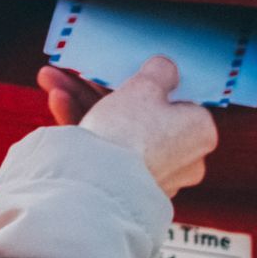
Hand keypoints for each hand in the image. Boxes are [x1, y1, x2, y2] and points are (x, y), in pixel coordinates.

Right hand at [37, 55, 216, 197]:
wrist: (97, 187)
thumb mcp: (144, 87)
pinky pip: (106, 152)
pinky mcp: (126, 188)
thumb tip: (166, 69)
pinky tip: (58, 104)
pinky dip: (86, 128)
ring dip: (85, 103)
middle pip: (141, 114)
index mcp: (200, 131)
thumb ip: (160, 72)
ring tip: (56, 84)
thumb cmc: (129, 133)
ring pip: (119, 131)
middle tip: (82, 75)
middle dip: (103, 91)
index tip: (126, 71)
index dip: (150, 82)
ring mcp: (154, 175)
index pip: (178, 99)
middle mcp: (185, 158)